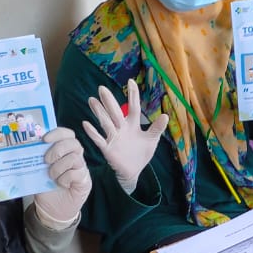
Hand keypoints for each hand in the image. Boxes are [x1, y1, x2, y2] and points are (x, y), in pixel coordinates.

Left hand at [33, 127, 91, 228]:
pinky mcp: (85, 181)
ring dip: (59, 167)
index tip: (44, 139)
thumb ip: (37, 158)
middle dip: (58, 149)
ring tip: (51, 176)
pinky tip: (60, 184)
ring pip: (75, 158)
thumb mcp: (38, 170)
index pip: (67, 134)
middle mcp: (75, 157)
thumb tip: (24, 146)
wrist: (52, 210)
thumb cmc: (46, 188)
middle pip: (73, 142)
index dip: (57, 133)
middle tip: (46, 160)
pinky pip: (77, 173)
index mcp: (64, 151)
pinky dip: (65, 178)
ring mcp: (81, 169)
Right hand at [82, 79, 167, 194]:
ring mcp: (113, 137)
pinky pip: (99, 139)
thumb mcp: (151, 140)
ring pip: (105, 123)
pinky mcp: (107, 148)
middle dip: (109, 101)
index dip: (132, 95)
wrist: (133, 171)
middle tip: (101, 88)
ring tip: (92, 100)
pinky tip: (86, 124)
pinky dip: (93, 132)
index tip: (130, 81)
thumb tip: (166, 116)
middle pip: (115, 112)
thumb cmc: (141, 153)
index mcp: (133, 124)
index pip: (133, 107)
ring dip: (99, 112)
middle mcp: (122, 128)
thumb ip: (157, 128)